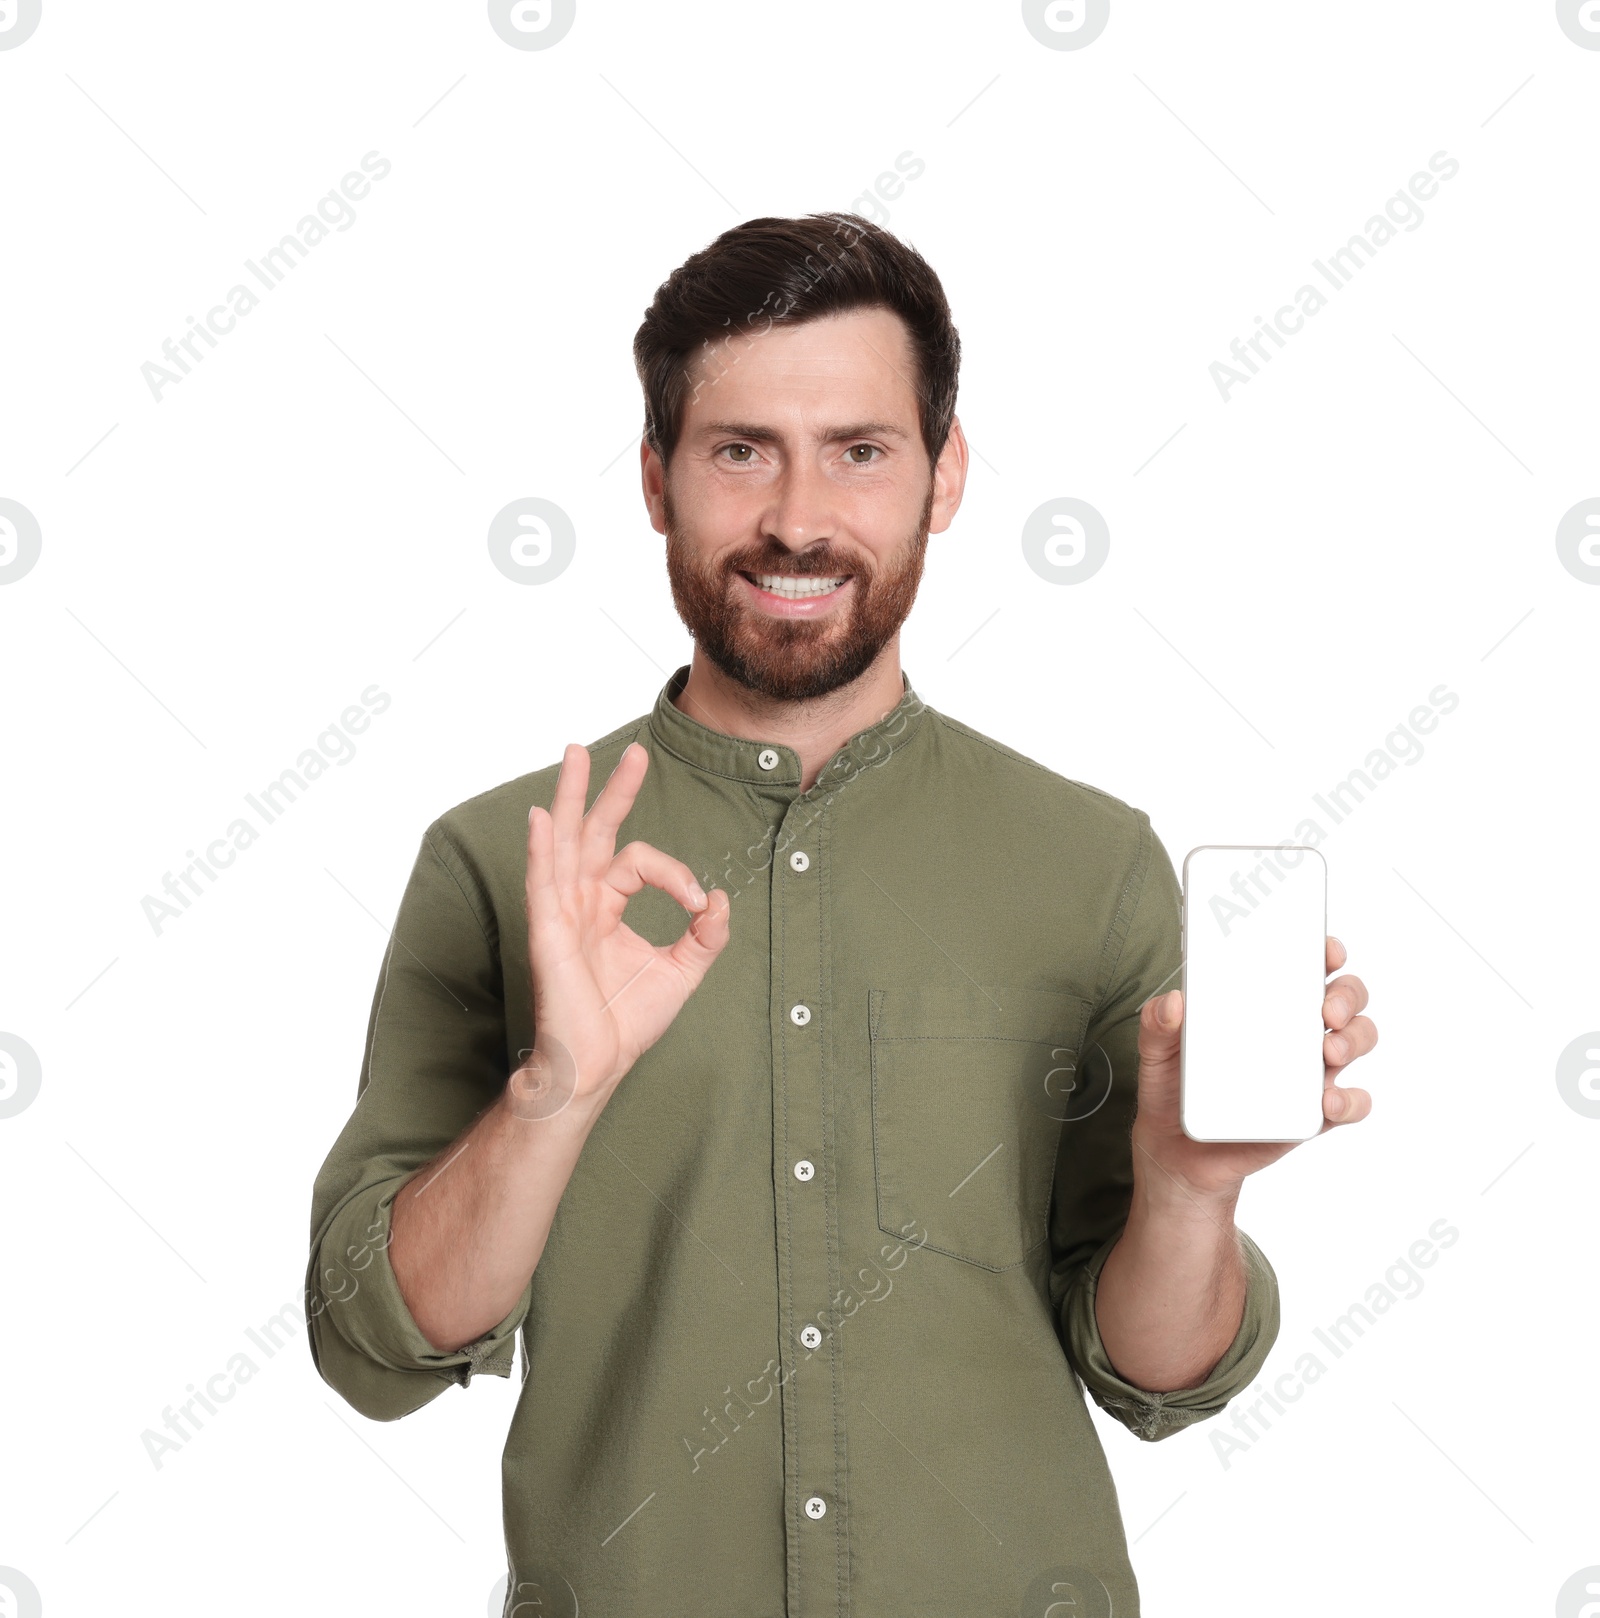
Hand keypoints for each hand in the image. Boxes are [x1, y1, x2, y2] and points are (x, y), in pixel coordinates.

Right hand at [512, 741, 729, 1117]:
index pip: (638, 862)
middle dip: (611, 790)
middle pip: (593, 832)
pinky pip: (542, 882)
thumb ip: (705, 935)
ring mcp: (561, 913)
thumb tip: (719, 898)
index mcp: (607, 906)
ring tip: (574, 753)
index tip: (697, 901)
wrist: (595, 1066)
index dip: (674, 872)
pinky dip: (541, 848)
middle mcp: (581, 901)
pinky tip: (540, 817)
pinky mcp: (548, 933)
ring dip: (570, 797)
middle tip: (633, 752)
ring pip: (564, 842)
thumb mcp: (681, 971)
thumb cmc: (626, 1023)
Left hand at [1128, 936, 1375, 1207]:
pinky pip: (1350, 1105)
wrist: (1176, 1152)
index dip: (1323, 952)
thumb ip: (1156, 1023)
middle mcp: (1293, 1033)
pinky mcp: (1311, 1115)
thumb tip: (1172, 1003)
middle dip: (1347, 995)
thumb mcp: (1156, 1051)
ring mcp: (1307, 1073)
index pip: (1303, 967)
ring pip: (1355, 1042)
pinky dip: (1350, 1100)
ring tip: (1330, 1050)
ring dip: (1354, 1040)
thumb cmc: (1175, 1088)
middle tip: (1327, 1008)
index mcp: (1262, 1006)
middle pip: (1344, 999)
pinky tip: (1328, 1100)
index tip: (1324, 950)